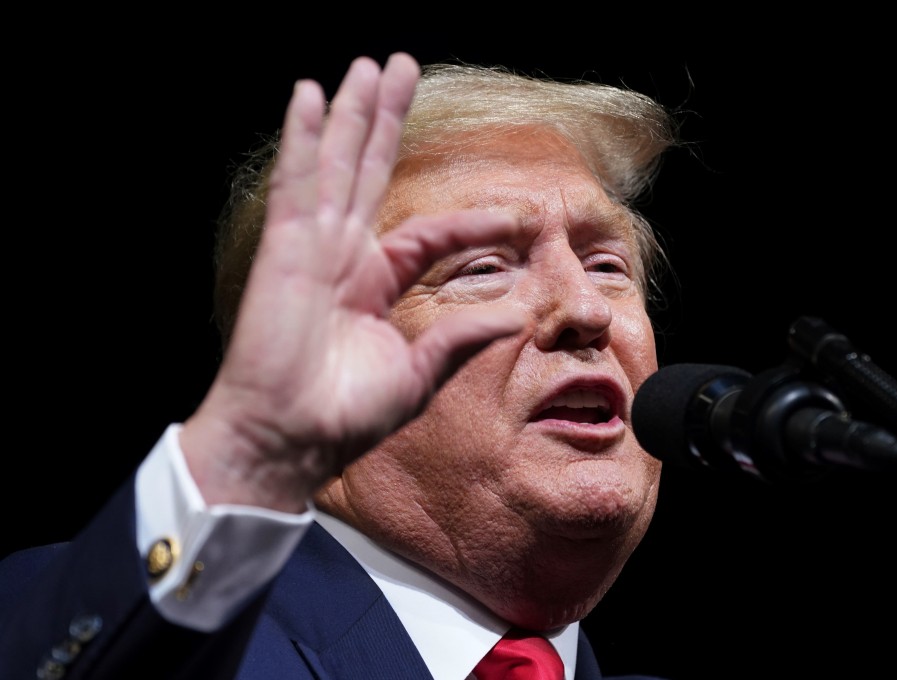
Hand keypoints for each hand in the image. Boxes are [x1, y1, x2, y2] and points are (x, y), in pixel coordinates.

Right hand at [180, 53, 523, 510]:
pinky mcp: (285, 249)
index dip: (472, 222)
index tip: (517, 215)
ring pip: (339, 166)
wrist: (287, 438)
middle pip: (371, 173)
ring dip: (352, 115)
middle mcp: (344, 257)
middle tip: (400, 70)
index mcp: (374, 284)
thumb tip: (518, 317)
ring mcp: (313, 247)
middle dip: (386, 121)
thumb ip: (460, 341)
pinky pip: (297, 184)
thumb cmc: (342, 417)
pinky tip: (309, 95)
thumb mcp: (417, 376)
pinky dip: (302, 139)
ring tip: (368, 68)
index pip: (430, 235)